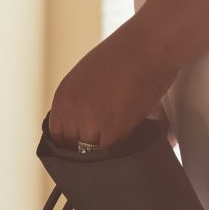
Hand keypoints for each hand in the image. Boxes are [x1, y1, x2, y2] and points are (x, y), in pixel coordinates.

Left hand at [45, 19, 176, 156]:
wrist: (150, 42)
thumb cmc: (130, 55)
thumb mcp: (91, 78)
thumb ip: (85, 105)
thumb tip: (93, 134)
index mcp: (62, 97)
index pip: (57, 139)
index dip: (73, 152)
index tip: (86, 159)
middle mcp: (70, 108)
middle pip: (71, 152)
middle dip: (89, 161)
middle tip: (106, 167)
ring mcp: (89, 118)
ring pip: (91, 158)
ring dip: (108, 163)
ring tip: (125, 162)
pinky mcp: (112, 126)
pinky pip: (113, 156)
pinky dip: (124, 160)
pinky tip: (135, 155)